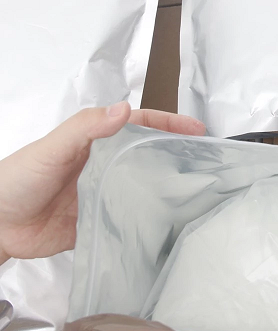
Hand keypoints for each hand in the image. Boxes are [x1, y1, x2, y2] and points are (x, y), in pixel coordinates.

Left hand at [0, 101, 204, 264]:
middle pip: (148, 154)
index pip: (141, 125)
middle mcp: (107, 165)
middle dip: (177, 153)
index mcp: (98, 142)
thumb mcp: (53, 147)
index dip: (169, 124)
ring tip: (196, 191)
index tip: (197, 129)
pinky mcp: (103, 220)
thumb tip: (123, 109)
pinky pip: (132, 216)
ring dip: (168, 185)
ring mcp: (107, 193)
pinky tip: (167, 221)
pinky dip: (150, 217)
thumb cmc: (19, 178)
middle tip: (205, 162)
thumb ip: (86, 128)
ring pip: (145, 185)